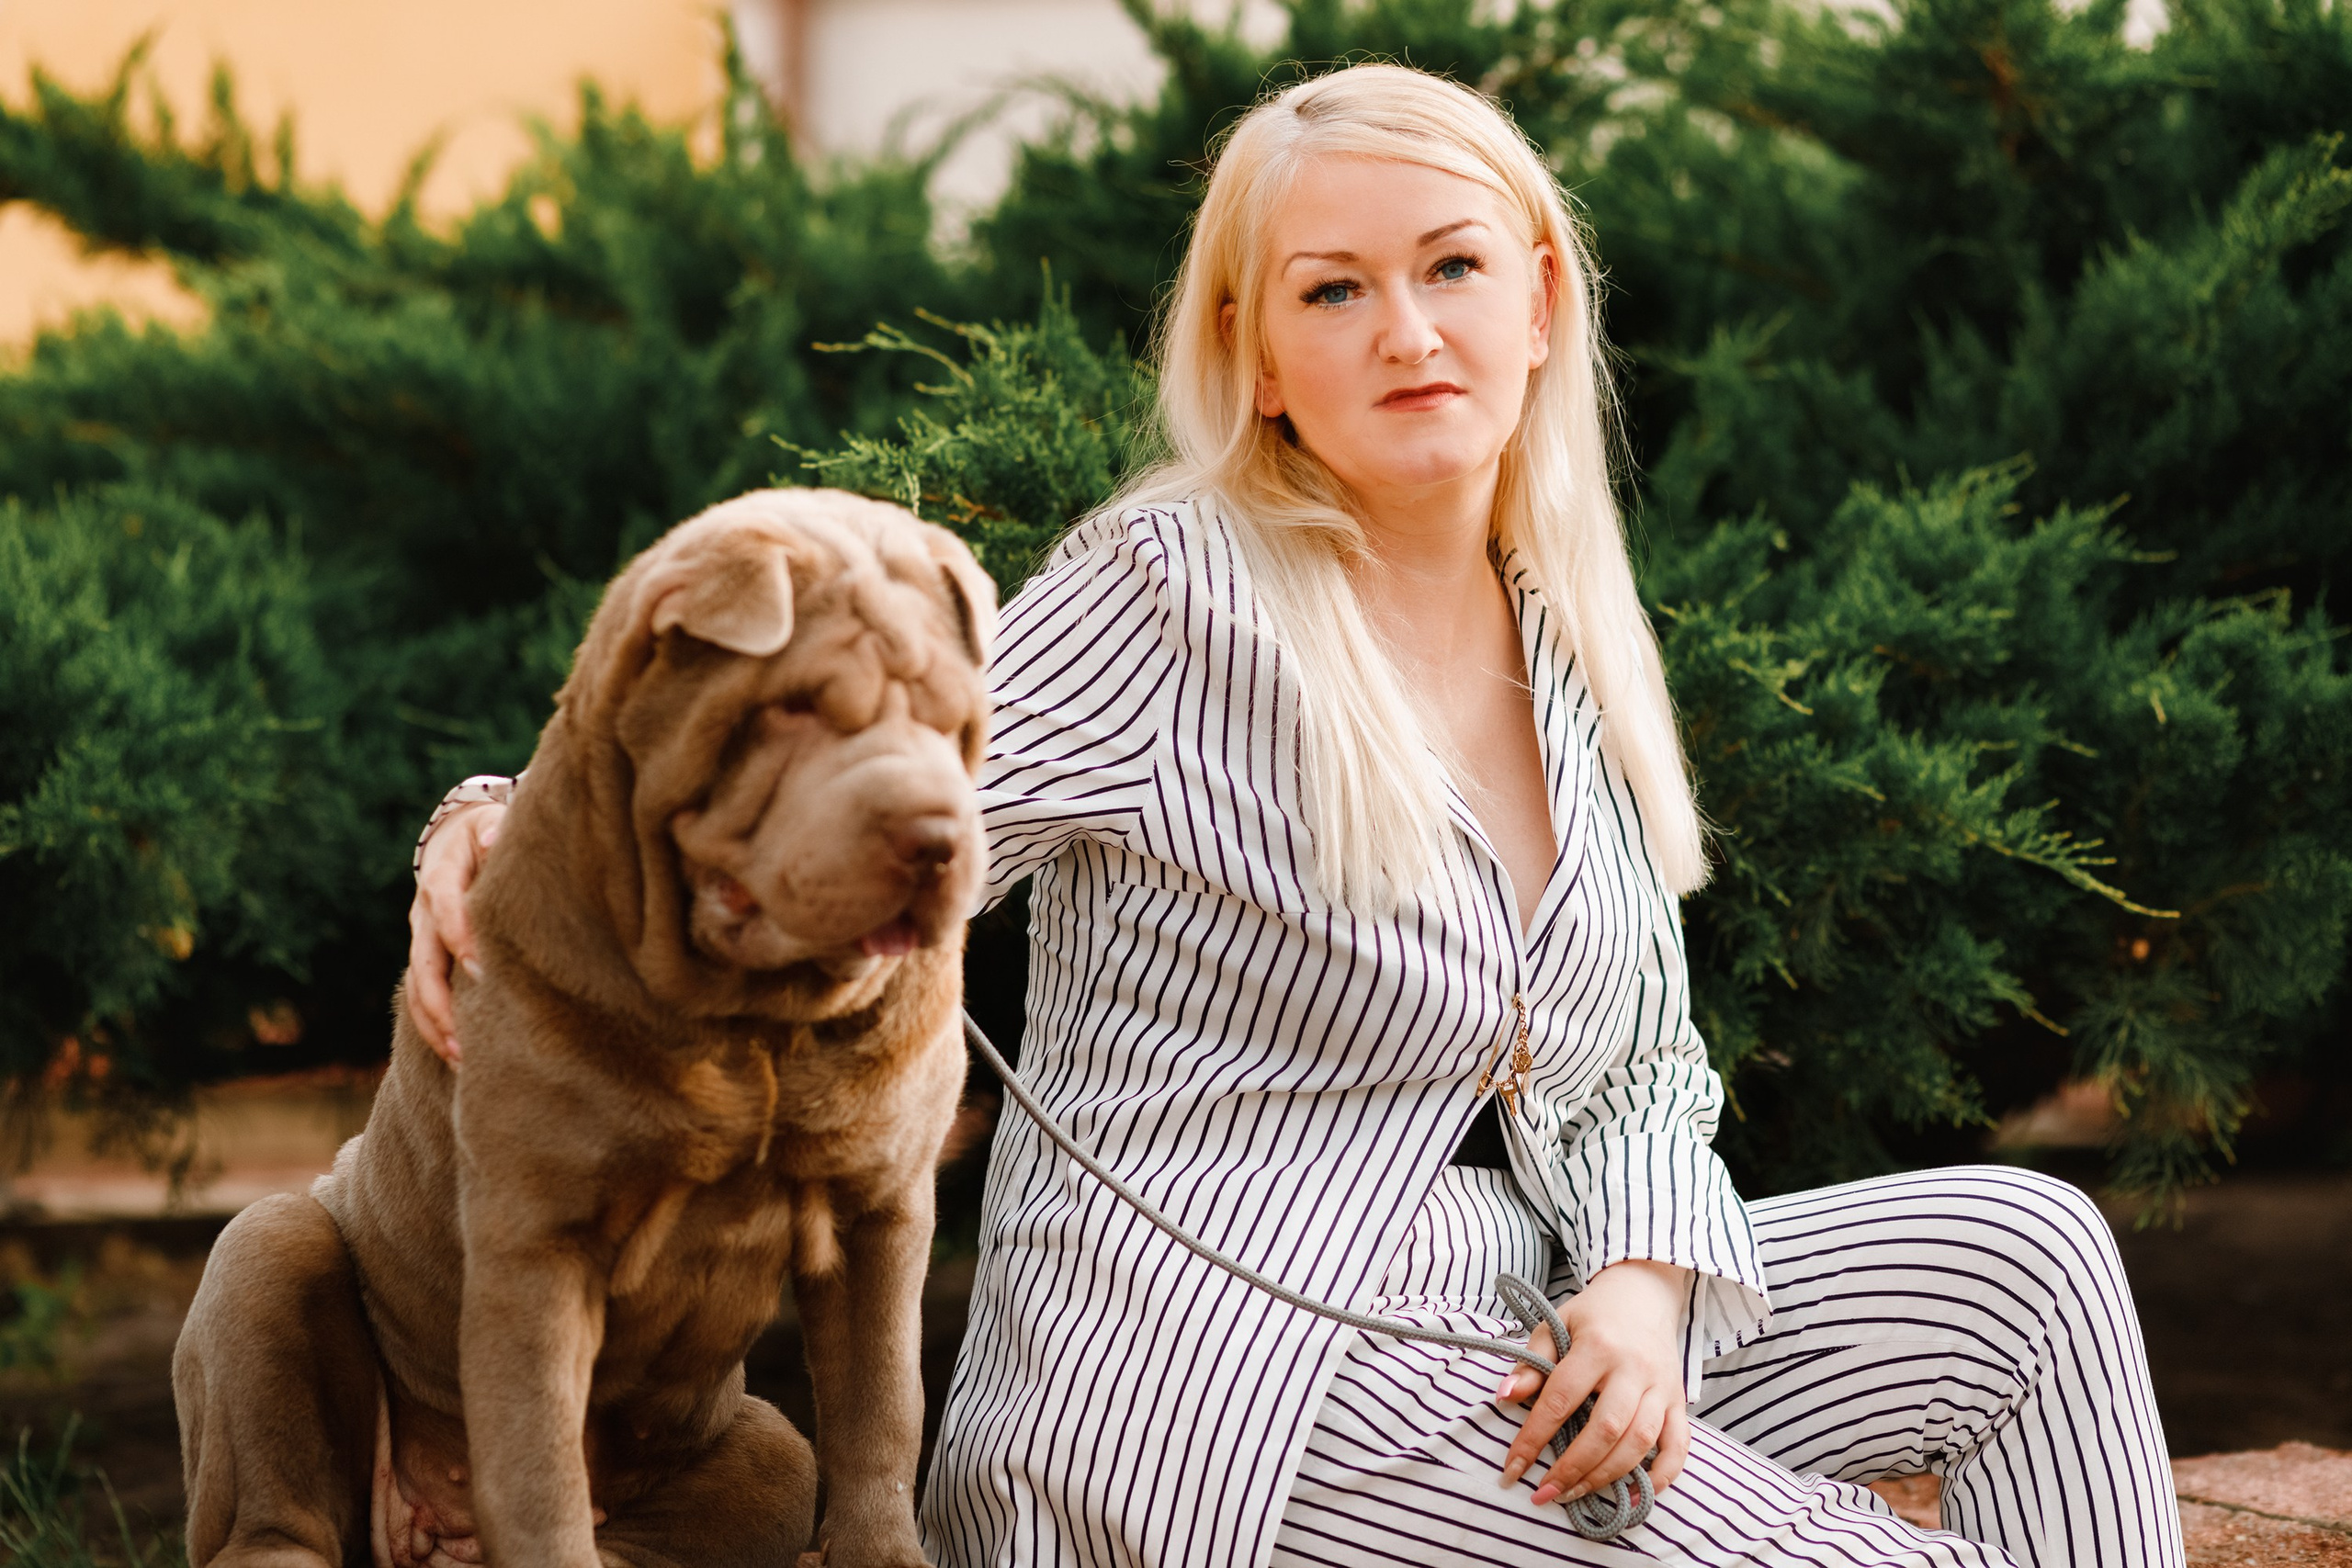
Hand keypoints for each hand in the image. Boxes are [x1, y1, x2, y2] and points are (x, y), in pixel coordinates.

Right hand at [407, 802, 504, 1066]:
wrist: (455, 838)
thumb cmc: (487, 832)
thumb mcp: (491, 822)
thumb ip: (497, 829)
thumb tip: (495, 839)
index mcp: (442, 876)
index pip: (447, 910)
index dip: (461, 939)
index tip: (482, 969)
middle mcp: (424, 912)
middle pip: (423, 962)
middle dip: (441, 1001)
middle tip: (465, 1037)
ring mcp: (422, 937)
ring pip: (417, 986)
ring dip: (434, 1023)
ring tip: (459, 1057)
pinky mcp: (428, 955)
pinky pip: (423, 994)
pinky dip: (435, 1025)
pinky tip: (457, 1054)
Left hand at [1495, 1257, 1691, 1507]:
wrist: (1643, 1294)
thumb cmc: (1593, 1315)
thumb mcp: (1556, 1325)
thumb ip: (1532, 1362)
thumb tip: (1505, 1397)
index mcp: (1598, 1346)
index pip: (1561, 1398)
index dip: (1534, 1437)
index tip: (1512, 1468)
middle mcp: (1634, 1369)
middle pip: (1606, 1427)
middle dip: (1573, 1467)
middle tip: (1545, 1492)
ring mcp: (1661, 1387)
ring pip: (1640, 1442)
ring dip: (1606, 1475)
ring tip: (1573, 1493)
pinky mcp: (1679, 1402)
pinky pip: (1678, 1447)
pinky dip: (1661, 1477)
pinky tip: (1633, 1496)